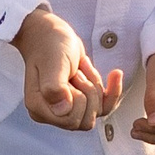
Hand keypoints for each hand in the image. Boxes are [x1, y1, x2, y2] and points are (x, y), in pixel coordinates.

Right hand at [13, 8, 122, 132]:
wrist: (51, 33)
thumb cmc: (48, 45)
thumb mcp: (53, 63)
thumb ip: (55, 88)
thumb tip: (63, 110)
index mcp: (40, 108)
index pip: (71, 120)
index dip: (79, 99)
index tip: (70, 77)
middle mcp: (52, 112)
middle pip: (86, 119)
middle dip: (88, 92)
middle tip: (76, 72)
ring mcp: (67, 108)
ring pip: (96, 112)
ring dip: (95, 86)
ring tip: (81, 69)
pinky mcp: (80, 101)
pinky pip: (104, 106)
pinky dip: (113, 90)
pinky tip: (115, 74)